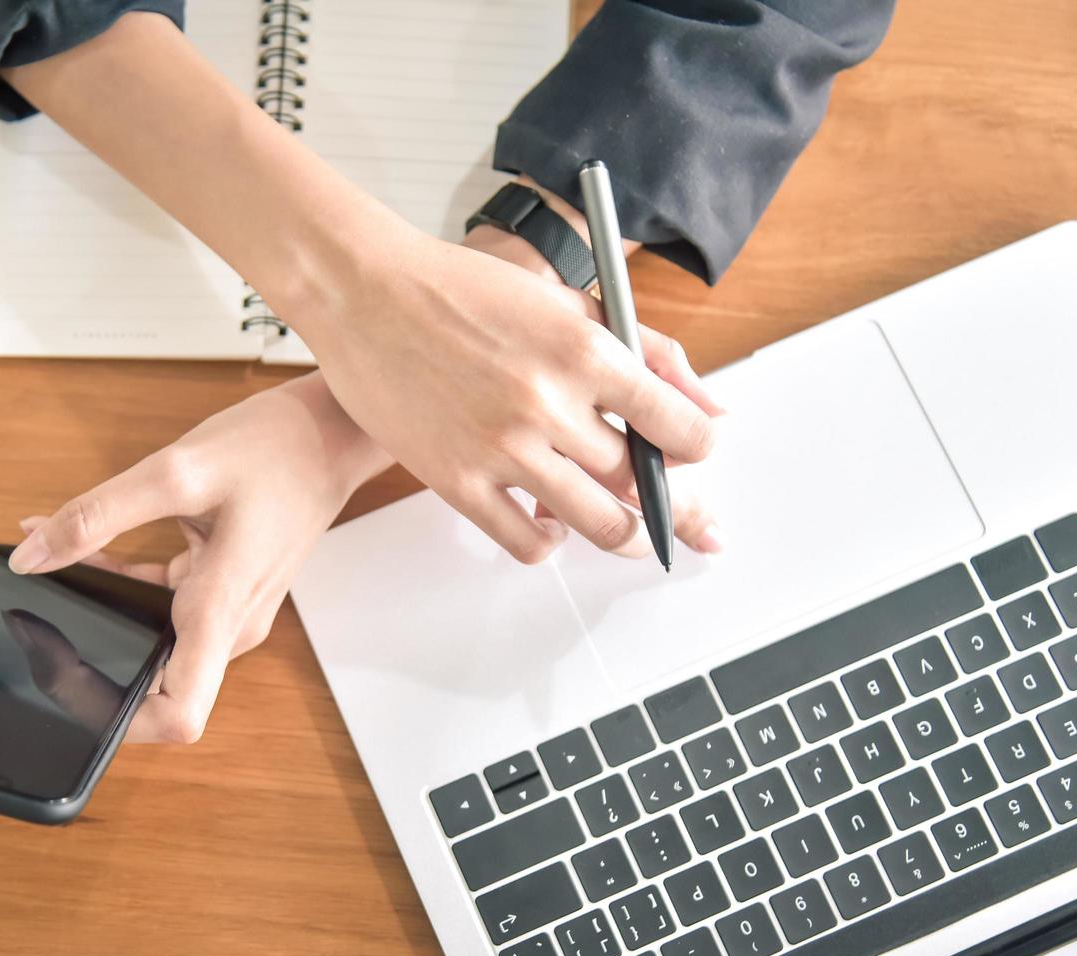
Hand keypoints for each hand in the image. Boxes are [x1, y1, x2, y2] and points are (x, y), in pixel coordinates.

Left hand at [5, 372, 388, 742]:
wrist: (329, 434)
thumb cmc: (274, 449)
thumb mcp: (176, 471)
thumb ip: (98, 516)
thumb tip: (31, 557)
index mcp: (222, 611)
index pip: (178, 715)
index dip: (121, 719)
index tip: (73, 686)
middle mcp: (229, 625)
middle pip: (155, 685)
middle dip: (92, 662)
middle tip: (39, 623)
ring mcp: (229, 610)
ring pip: (153, 640)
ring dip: (102, 615)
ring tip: (51, 570)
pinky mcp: (224, 589)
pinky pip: (163, 605)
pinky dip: (121, 583)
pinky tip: (84, 547)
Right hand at [461, 196, 725, 557]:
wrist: (364, 293)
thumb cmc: (462, 290)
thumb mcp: (569, 302)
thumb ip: (650, 353)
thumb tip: (712, 411)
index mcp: (584, 350)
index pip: (678, 426)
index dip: (697, 450)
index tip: (694, 455)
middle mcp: (548, 403)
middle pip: (642, 484)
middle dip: (678, 509)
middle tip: (687, 519)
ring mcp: (500, 447)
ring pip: (597, 524)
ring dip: (627, 539)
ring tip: (630, 535)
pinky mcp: (455, 480)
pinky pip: (525, 542)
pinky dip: (551, 545)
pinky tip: (552, 525)